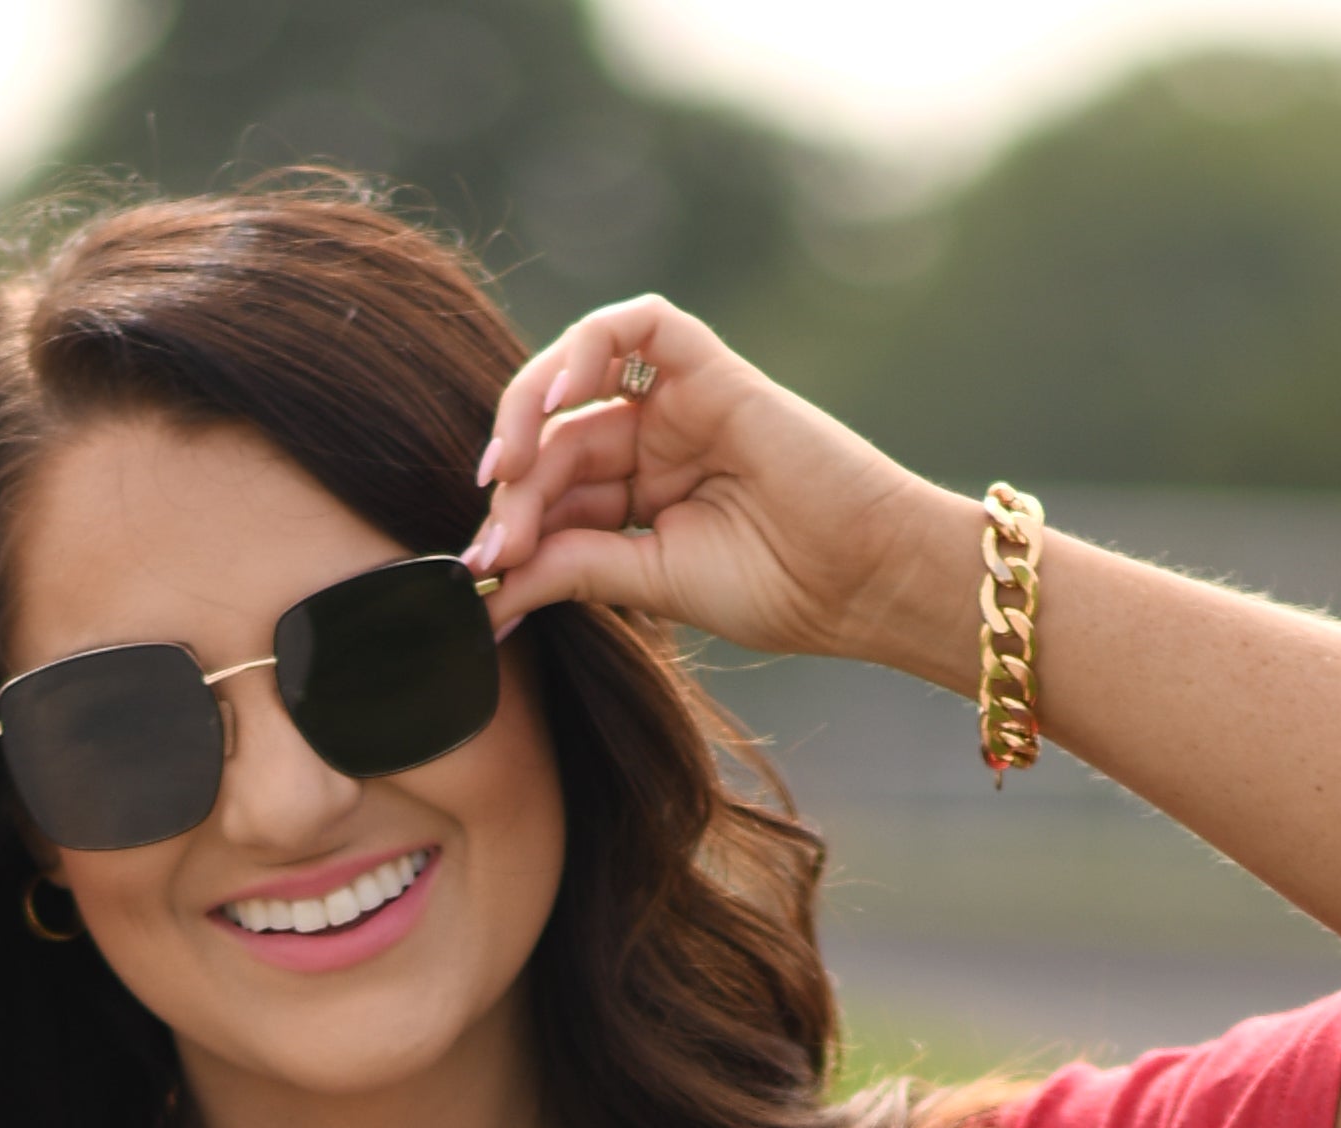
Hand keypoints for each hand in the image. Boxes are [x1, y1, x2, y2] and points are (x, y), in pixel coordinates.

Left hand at [468, 297, 967, 683]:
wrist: (859, 578)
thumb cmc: (776, 589)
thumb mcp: (650, 582)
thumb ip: (572, 566)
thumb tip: (487, 587)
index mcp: (638, 496)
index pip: (552, 493)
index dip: (511, 527)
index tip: (482, 581)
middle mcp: (652, 441)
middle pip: (554, 442)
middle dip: (513, 491)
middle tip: (494, 546)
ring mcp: (677, 400)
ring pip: (574, 380)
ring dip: (525, 419)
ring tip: (503, 474)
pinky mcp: (707, 364)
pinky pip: (634, 325)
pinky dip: (584, 347)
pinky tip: (557, 400)